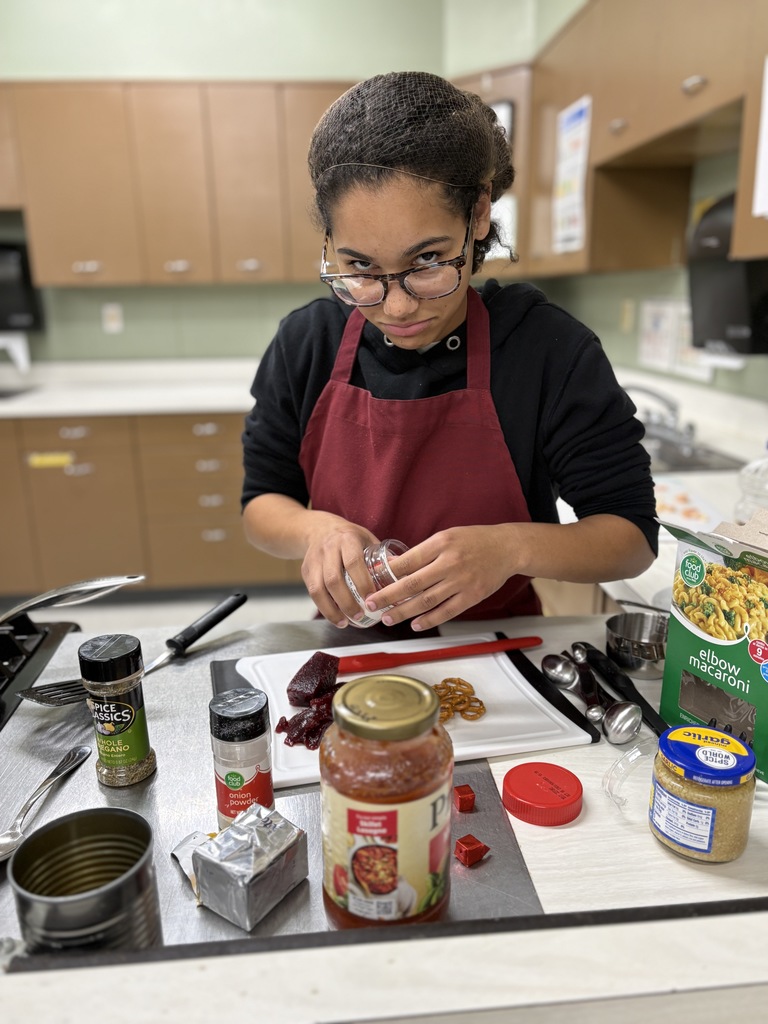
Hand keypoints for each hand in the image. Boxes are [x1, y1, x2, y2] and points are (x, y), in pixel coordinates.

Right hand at [300, 515, 380, 626]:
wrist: (319, 529)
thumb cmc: (350, 537)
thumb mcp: (367, 539)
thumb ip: (383, 557)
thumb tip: (404, 578)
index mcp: (348, 539)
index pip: (353, 562)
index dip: (362, 582)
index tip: (372, 599)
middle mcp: (328, 548)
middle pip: (333, 579)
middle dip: (347, 602)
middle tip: (360, 616)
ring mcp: (314, 560)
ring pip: (318, 589)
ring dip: (332, 609)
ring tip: (345, 622)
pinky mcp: (306, 570)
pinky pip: (312, 593)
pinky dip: (323, 608)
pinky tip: (335, 617)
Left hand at [366, 525, 517, 631]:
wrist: (506, 548)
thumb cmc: (473, 540)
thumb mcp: (446, 536)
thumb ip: (424, 552)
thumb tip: (396, 568)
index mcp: (441, 544)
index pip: (408, 561)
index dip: (387, 574)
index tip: (372, 582)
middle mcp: (450, 563)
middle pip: (413, 583)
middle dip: (389, 596)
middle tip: (371, 604)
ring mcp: (462, 581)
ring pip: (427, 600)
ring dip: (405, 611)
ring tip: (388, 618)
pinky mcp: (472, 596)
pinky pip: (447, 611)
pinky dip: (430, 620)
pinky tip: (416, 624)